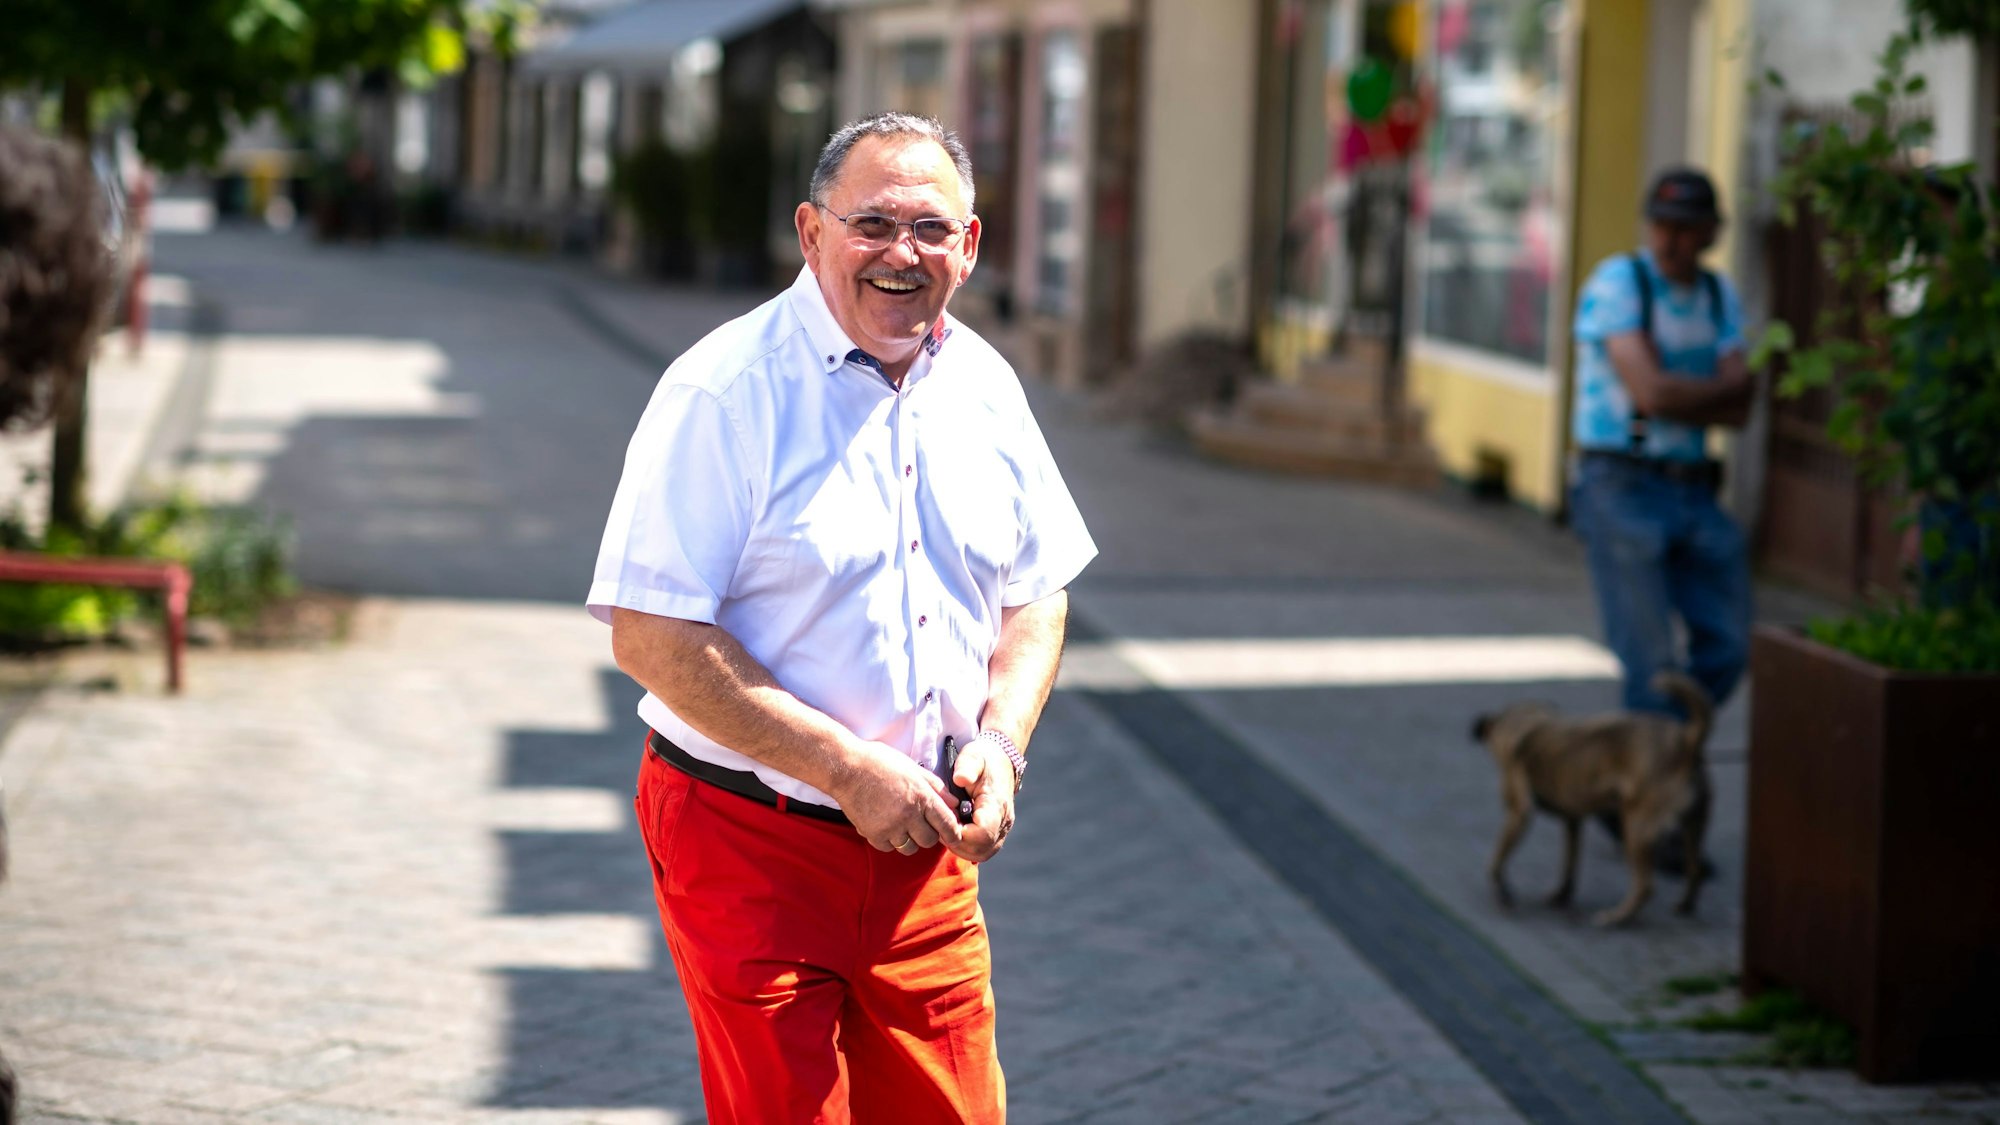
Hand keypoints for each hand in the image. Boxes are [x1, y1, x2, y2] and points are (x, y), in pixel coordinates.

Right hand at [829, 740, 964, 854]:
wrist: (846, 767)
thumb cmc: (879, 762)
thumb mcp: (912, 768)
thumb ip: (935, 787)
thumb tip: (954, 803)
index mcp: (921, 796)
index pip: (947, 824)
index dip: (954, 834)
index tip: (954, 837)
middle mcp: (908, 814)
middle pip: (929, 841)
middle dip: (929, 835)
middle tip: (921, 824)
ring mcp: (890, 827)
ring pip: (909, 848)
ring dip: (909, 840)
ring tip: (901, 824)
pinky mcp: (873, 834)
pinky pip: (889, 848)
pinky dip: (889, 840)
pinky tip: (884, 825)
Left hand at [945, 737, 1016, 863]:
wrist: (998, 763)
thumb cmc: (983, 760)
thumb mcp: (973, 756)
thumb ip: (967, 767)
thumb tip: (960, 779)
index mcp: (997, 804)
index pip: (982, 834)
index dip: (960, 833)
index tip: (947, 819)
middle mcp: (1003, 821)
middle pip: (980, 849)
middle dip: (957, 842)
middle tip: (943, 825)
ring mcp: (1002, 830)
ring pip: (981, 854)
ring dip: (961, 846)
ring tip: (948, 828)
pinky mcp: (996, 834)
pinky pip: (982, 851)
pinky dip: (966, 847)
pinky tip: (956, 830)